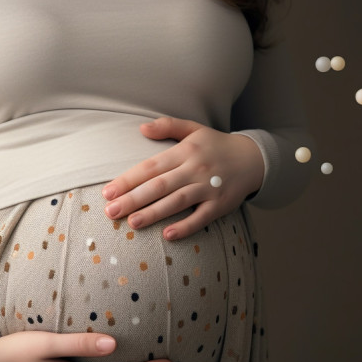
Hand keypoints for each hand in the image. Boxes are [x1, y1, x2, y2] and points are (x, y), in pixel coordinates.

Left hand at [101, 116, 263, 240]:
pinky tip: (168, 235)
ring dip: (154, 213)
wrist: (253, 158)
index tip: (108, 192)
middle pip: (160, 186)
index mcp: (185, 151)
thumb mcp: (194, 129)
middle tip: (111, 212)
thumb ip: (168, 126)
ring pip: (177, 202)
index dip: (128, 179)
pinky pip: (202, 217)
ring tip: (132, 223)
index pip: (151, 166)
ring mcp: (209, 187)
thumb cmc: (216, 145)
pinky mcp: (221, 204)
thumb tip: (142, 128)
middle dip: (133, 199)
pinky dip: (186, 226)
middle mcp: (196, 168)